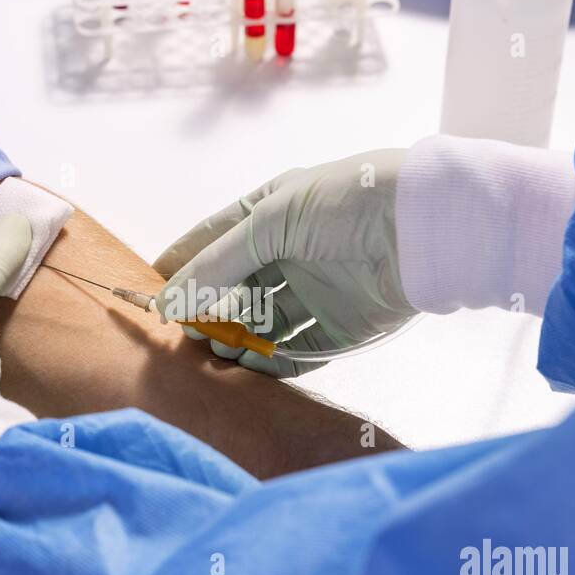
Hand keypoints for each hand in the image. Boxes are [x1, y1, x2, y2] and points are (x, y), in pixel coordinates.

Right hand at [153, 150, 417, 376]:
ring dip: (236, 338)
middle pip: (235, 287)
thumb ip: (218, 265)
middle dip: (207, 310)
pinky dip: (270, 362)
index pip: (213, 239)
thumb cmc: (344, 205)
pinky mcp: (342, 326)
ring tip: (214, 352)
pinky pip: (297, 350)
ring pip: (262, 322)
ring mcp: (316, 289)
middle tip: (181, 334)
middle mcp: (291, 251)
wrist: (424, 228)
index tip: (150, 291)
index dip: (182, 263)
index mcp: (272, 211)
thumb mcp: (270, 222)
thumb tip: (171, 303)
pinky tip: (245, 369)